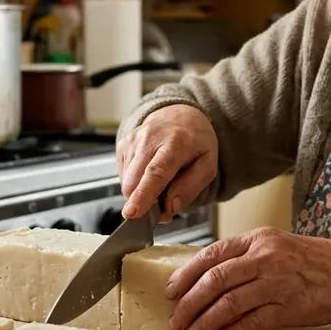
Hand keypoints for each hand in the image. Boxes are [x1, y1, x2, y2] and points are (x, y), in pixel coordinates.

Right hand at [117, 104, 217, 221]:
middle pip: (135, 181)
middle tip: (161, 207)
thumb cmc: (195, 143)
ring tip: (160, 184)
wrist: (180, 116)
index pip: (156, 172)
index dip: (143, 195)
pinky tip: (149, 174)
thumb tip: (170, 208)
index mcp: (175, 143)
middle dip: (143, 203)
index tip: (132, 213)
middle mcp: (149, 139)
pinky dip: (136, 184)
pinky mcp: (122, 145)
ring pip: (127, 183)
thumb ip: (190, 188)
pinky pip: (124, 177)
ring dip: (141, 193)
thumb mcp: (208, 166)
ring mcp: (133, 141)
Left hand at [165, 228, 330, 329]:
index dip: (186, 274)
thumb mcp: (275, 246)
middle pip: (215, 280)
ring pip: (229, 304)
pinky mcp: (289, 309)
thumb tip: (203, 277)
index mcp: (258, 239)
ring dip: (204, 324)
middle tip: (175, 319)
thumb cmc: (309, 262)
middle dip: (189, 303)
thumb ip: (243, 257)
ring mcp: (278, 283)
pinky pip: (250, 324)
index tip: (170, 291)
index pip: (212, 254)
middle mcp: (266, 258)